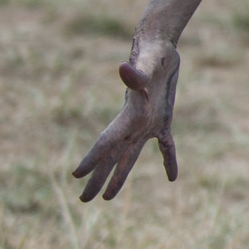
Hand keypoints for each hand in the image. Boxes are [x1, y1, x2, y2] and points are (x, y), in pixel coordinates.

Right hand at [72, 36, 179, 201]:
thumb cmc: (152, 54)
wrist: (160, 47)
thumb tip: (124, 69)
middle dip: (99, 178)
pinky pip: (165, 145)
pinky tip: (172, 177)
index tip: (76, 175)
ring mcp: (147, 123)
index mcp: (129, 115)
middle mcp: (134, 123)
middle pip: (112, 157)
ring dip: (120, 176)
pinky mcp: (162, 119)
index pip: (106, 142)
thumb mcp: (146, 63)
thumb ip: (136, 73)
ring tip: (107, 198)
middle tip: (83, 201)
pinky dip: (168, 159)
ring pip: (130, 157)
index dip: (92, 158)